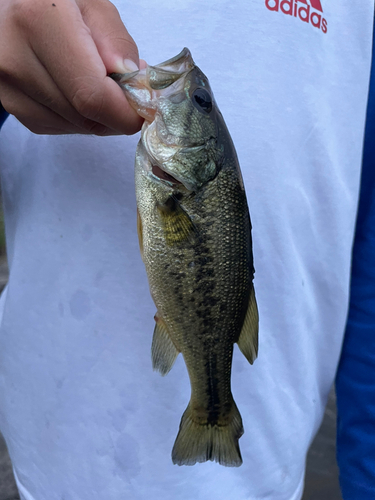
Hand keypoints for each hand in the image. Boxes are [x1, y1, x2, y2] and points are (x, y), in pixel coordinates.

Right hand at [0, 0, 142, 134]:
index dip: (126, 112)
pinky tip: (75, 89)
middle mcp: (15, 60)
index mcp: (37, 23)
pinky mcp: (11, 106)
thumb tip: (131, 80)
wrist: (10, 7)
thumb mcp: (91, 2)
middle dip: (117, 113)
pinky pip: (59, 127)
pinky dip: (78, 116)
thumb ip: (115, 40)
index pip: (93, 96)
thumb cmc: (52, 0)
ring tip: (97, 82)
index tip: (146, 107)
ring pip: (75, 127)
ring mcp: (7, 88)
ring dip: (99, 116)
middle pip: (86, 117)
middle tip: (128, 91)